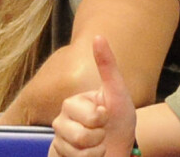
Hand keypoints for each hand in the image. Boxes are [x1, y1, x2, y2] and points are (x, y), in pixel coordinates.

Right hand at [49, 36, 136, 156]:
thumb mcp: (117, 92)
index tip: (107, 116)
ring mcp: (60, 139)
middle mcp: (62, 120)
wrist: (122, 148)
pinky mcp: (58, 154)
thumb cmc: (119, 121)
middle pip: (79, 135)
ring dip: (95, 153)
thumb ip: (106, 64)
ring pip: (75, 151)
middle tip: (103, 134)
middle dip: (99, 139)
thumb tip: (98, 35)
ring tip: (98, 148)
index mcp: (72, 103)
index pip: (87, 114)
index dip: (102, 119)